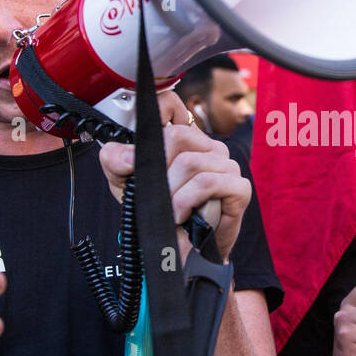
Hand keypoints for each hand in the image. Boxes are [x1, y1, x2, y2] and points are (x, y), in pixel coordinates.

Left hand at [98, 91, 250, 258]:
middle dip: (158, 170)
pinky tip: (183, 216)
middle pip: (177, 136)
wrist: (180, 251)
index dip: (154, 115)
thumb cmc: (158, 213)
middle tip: (155, 195)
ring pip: (190, 162)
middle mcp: (208, 146)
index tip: (140, 146)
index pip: (169, 104)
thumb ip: (116, 161)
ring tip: (170, 211)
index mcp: (184, 138)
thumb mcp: (126, 184)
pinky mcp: (239, 187)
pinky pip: (207, 182)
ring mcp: (226, 165)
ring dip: (171, 194)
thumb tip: (128, 155)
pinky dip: (187, 201)